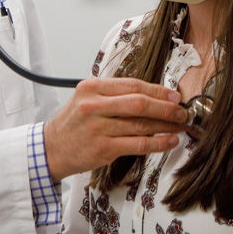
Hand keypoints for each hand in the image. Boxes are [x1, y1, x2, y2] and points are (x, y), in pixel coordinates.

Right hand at [43, 78, 185, 182]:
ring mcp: (98, 128)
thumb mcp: (87, 99)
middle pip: (139, 103)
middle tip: (181, 111)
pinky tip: (169, 141)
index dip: (157, 90)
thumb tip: (152, 96)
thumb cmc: (74, 123)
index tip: (173, 96)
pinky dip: (157, 143)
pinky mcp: (103, 148)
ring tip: (179, 126)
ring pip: (140, 125)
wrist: (52, 147)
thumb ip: (114, 95)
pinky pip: (137, 145)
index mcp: (92, 88)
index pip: (132, 85)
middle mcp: (93, 106)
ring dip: (165, 126)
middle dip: (165, 107)